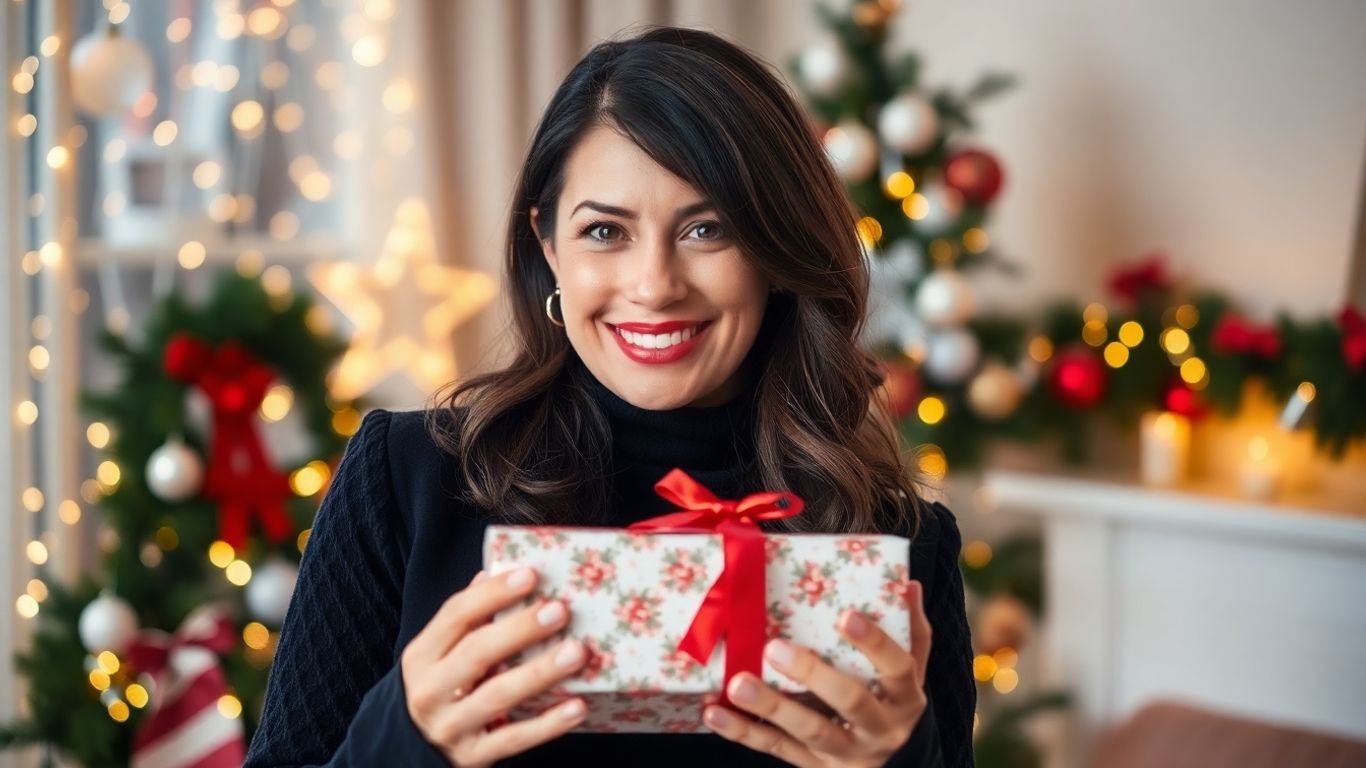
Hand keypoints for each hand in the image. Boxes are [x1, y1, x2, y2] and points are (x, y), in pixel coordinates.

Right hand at [401, 567, 588, 766]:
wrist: (415, 748)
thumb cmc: (443, 686)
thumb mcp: (442, 652)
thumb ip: (468, 617)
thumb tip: (497, 570)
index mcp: (422, 655)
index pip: (456, 615)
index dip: (493, 593)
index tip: (530, 575)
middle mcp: (430, 690)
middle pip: (477, 653)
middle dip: (520, 629)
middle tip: (559, 610)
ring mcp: (450, 726)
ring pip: (497, 696)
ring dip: (540, 672)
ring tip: (577, 652)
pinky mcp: (472, 756)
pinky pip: (514, 738)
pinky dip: (548, 724)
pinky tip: (577, 706)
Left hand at [703, 580, 931, 766]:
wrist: (894, 765)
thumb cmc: (893, 702)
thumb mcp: (913, 670)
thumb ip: (911, 630)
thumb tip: (907, 584)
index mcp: (905, 698)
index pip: (898, 668)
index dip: (874, 643)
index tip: (846, 615)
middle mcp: (879, 728)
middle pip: (850, 702)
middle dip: (813, 675)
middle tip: (775, 648)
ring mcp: (845, 752)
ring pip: (810, 731)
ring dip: (771, 708)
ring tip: (738, 684)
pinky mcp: (814, 766)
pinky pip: (776, 749)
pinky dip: (744, 732)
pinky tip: (717, 713)